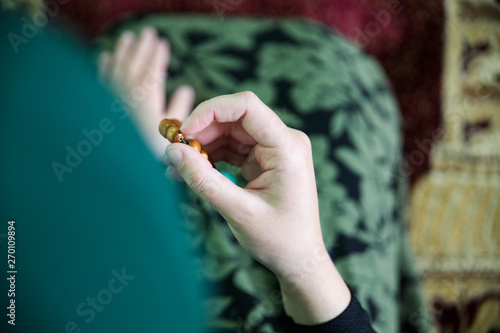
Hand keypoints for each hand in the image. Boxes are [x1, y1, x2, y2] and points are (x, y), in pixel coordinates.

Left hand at [99, 27, 193, 157]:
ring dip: (122, 49)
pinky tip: (105, 58)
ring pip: (116, 64)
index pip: (154, 67)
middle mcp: (127, 89)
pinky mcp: (98, 102)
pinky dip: (104, 66)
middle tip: (147, 32)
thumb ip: (178, 108)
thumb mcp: (169, 131)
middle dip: (141, 45)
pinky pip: (101, 78)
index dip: (158, 53)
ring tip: (127, 38)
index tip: (162, 42)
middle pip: (135, 61)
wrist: (113, 163)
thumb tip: (186, 90)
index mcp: (147, 95)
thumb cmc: (145, 150)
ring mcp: (111, 94)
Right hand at [165, 91, 350, 324]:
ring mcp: (275, 149)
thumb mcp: (238, 211)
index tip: (184, 132)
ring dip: (203, 144)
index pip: (246, 106)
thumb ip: (204, 180)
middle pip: (234, 117)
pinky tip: (193, 170)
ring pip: (230, 131)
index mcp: (287, 147)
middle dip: (201, 131)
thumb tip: (172, 151)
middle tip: (173, 153)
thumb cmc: (279, 239)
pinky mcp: (265, 159)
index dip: (210, 111)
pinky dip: (212, 156)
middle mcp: (284, 141)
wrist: (299, 258)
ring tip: (178, 167)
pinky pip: (233, 147)